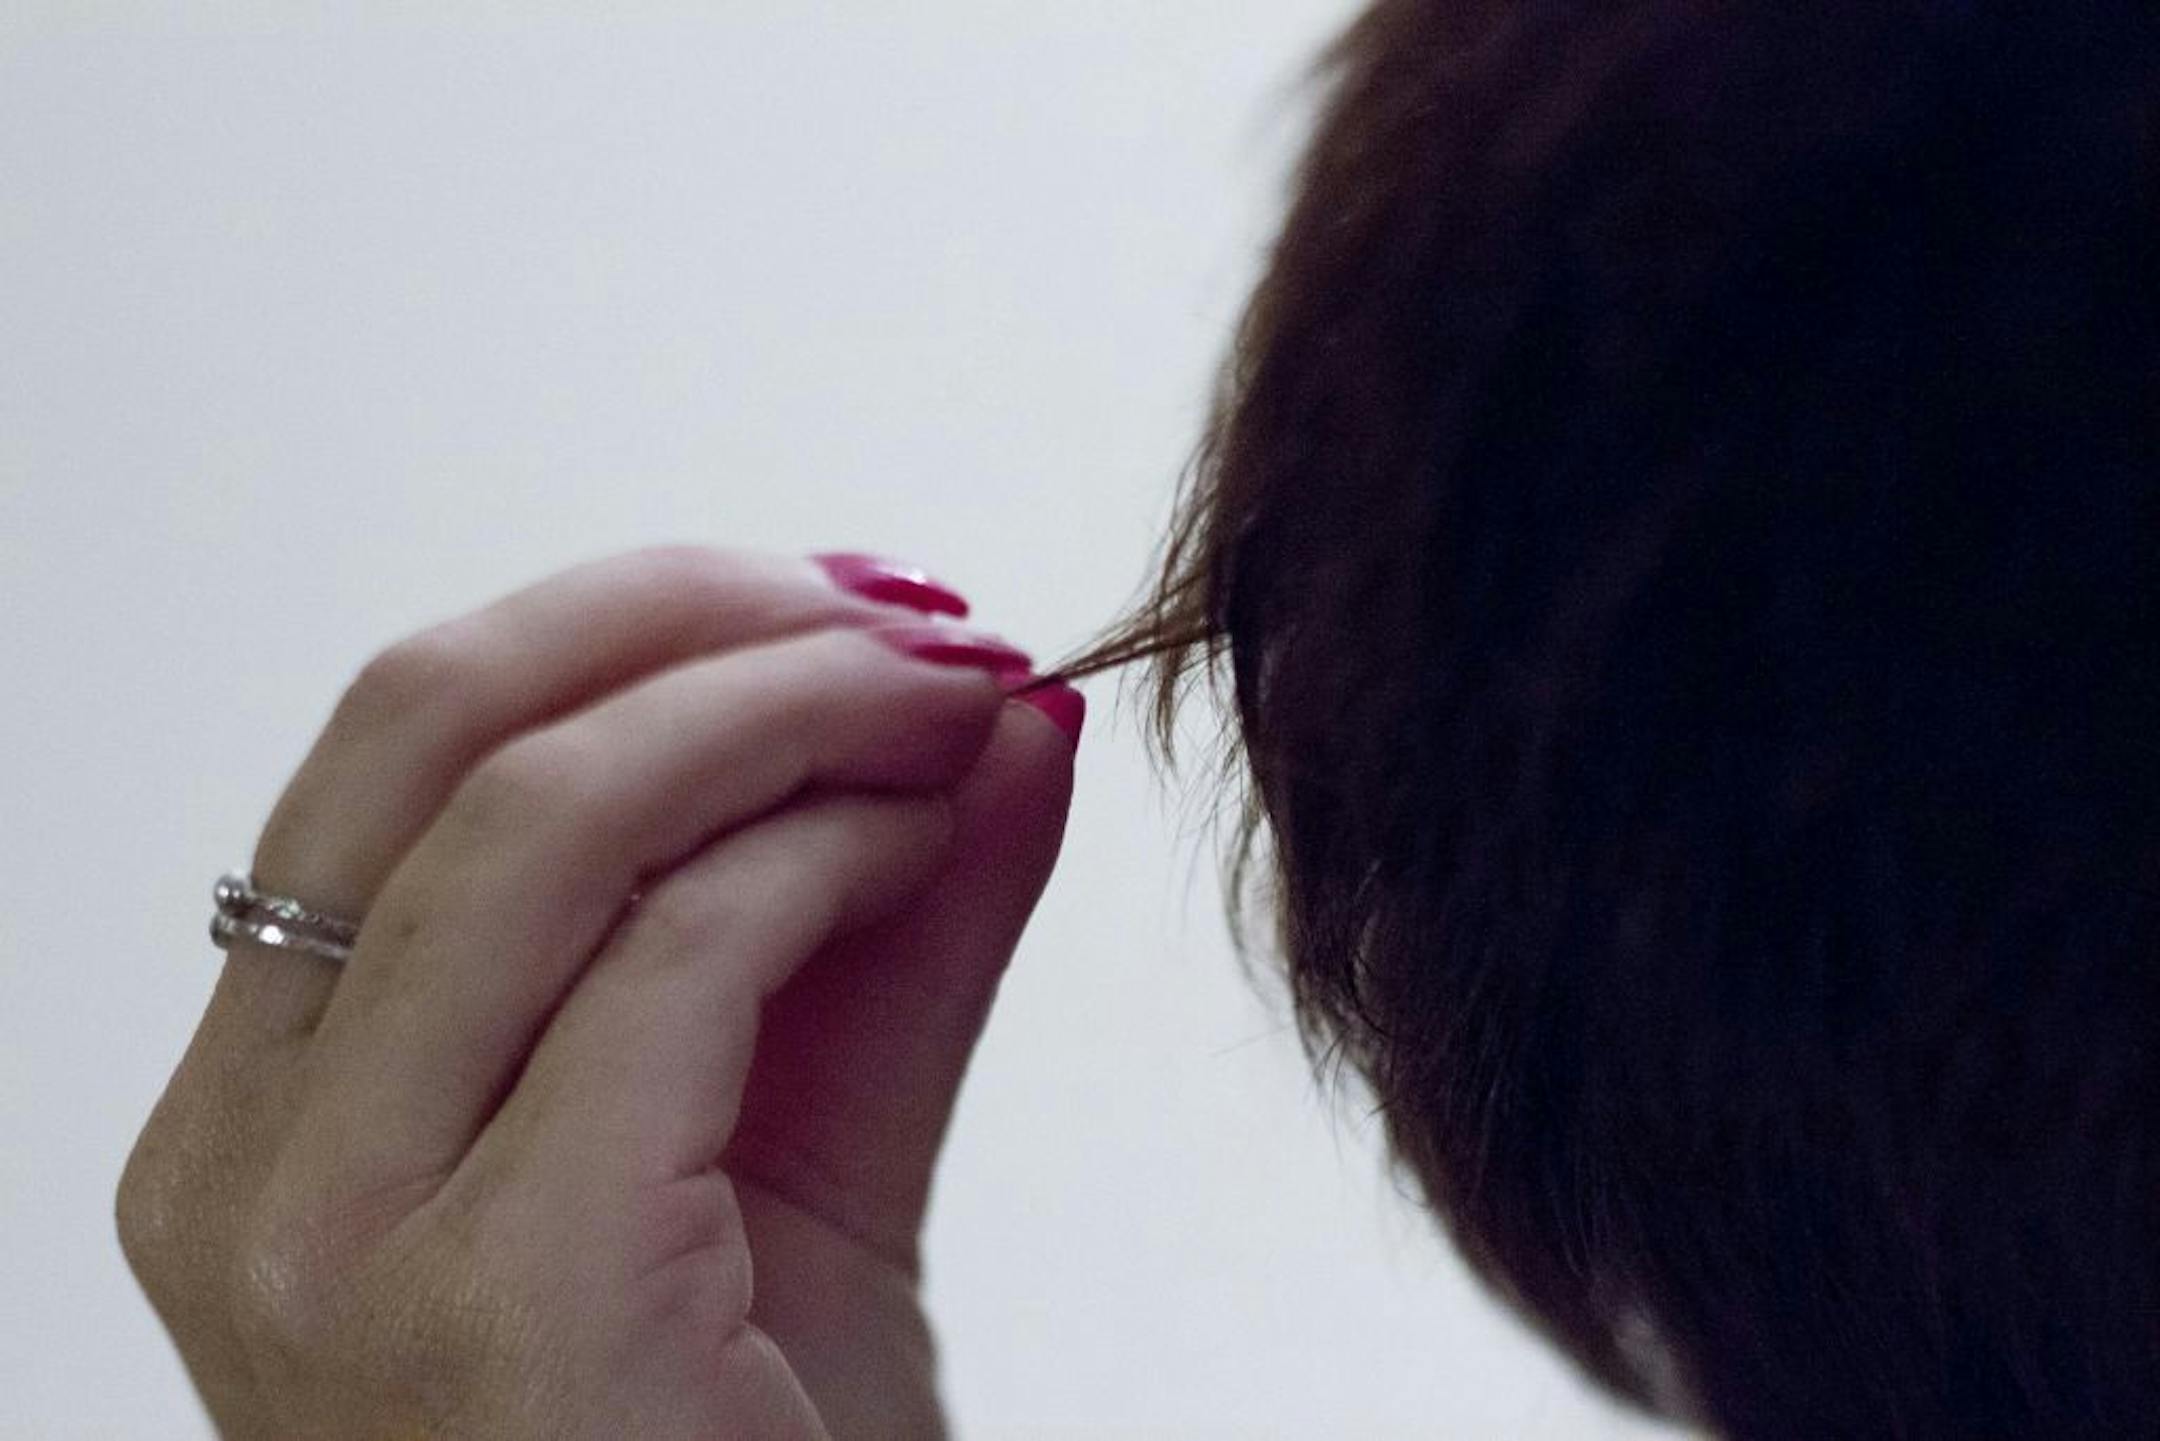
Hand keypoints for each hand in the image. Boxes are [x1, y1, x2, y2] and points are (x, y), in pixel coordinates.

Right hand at [117, 547, 1080, 1439]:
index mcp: (269, 1112)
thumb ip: (883, 920)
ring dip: (790, 707)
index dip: (629, 620)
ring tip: (955, 696)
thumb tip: (991, 713)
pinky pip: (674, 964)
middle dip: (700, 616)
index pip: (399, 748)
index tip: (830, 594)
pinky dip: (830, 849)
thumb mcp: (802, 1142)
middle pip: (432, 727)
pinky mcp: (497, 1307)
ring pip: (544, 820)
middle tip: (903, 610)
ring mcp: (338, 1247)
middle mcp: (248, 1170)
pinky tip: (933, 830)